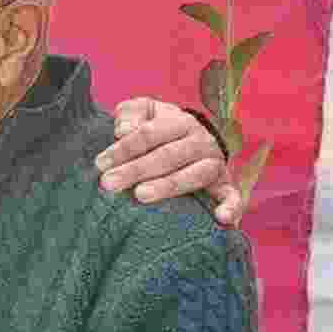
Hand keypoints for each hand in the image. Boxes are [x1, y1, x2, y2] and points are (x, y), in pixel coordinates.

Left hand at [95, 97, 242, 225]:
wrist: (195, 138)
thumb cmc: (160, 128)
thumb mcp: (145, 111)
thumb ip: (131, 113)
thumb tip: (122, 129)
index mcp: (180, 122)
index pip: (149, 134)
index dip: (124, 148)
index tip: (100, 164)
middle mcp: (201, 142)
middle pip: (167, 156)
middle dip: (135, 170)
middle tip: (109, 183)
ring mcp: (215, 164)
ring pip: (194, 175)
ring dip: (167, 186)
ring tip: (140, 195)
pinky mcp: (225, 185)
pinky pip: (232, 196)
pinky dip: (231, 206)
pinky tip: (222, 219)